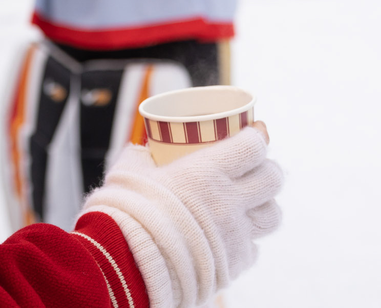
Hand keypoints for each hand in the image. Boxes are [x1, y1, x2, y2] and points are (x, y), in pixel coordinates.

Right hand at [81, 125, 282, 307]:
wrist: (126, 261)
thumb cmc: (125, 209)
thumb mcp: (129, 170)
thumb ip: (142, 156)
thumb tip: (143, 149)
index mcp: (205, 172)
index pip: (253, 147)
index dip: (257, 137)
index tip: (253, 132)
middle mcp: (228, 202)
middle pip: (273, 179)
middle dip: (267, 169)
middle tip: (254, 167)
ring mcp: (235, 236)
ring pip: (272, 215)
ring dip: (263, 205)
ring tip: (248, 202)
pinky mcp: (234, 264)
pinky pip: (253, 248)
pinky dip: (245, 240)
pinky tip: (228, 237)